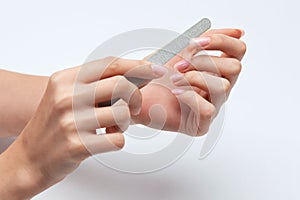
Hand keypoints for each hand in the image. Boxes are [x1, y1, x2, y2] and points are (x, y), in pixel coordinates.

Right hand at [0, 57, 165, 198]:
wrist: (30, 157)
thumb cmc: (53, 125)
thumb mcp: (67, 96)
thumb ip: (96, 85)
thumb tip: (135, 76)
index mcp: (65, 79)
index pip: (109, 64)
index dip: (136, 66)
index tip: (154, 70)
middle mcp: (67, 97)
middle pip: (121, 85)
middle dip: (136, 96)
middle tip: (133, 107)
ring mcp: (72, 121)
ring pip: (123, 113)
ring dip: (126, 122)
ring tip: (113, 126)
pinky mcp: (78, 145)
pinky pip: (118, 139)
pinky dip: (119, 140)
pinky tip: (106, 139)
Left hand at [133, 29, 245, 135]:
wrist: (135, 96)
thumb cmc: (157, 76)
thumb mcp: (181, 51)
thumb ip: (207, 40)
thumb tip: (238, 32)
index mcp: (216, 70)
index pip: (237, 51)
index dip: (222, 41)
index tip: (198, 41)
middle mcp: (218, 89)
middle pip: (234, 68)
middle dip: (204, 61)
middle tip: (180, 65)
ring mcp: (211, 107)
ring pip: (223, 87)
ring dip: (194, 78)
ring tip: (174, 79)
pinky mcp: (200, 124)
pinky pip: (208, 109)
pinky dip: (190, 97)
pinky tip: (175, 92)